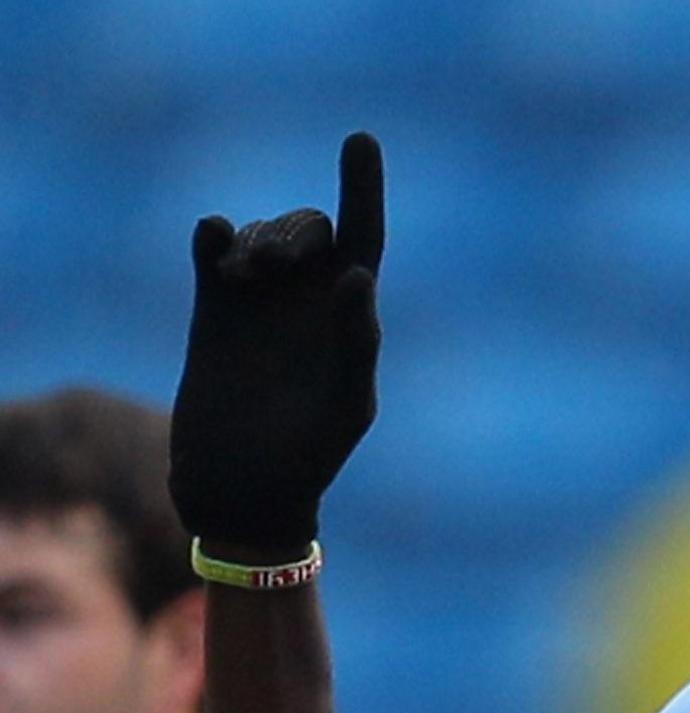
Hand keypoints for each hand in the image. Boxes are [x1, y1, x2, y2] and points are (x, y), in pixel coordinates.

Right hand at [171, 132, 384, 550]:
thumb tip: (355, 277)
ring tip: (243, 274)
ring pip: (263, 232)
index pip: (365, 235)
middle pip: (310, 227)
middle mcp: (310, 298)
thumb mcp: (344, 404)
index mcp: (352, 314)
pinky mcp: (212, 307)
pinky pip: (213, 245)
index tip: (360, 138)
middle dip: (294, 230)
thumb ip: (355, 342)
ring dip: (257, 238)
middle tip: (270, 266)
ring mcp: (261, 300)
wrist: (242, 486)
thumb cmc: (308, 456)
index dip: (364, 187)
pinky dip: (214, 234)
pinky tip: (214, 244)